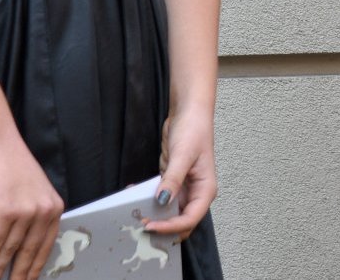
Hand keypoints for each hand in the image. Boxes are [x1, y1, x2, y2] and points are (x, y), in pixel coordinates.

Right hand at [0, 133, 64, 279]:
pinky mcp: (6, 211)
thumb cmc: (12, 164)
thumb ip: (34, 213)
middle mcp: (44, 211)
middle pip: (31, 251)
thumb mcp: (34, 190)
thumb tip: (22, 243)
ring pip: (11, 250)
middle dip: (21, 273)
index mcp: (55, 207)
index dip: (37, 265)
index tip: (30, 278)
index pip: (47, 245)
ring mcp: (26, 212)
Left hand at [144, 106, 217, 238]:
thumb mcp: (183, 155)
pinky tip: (134, 196)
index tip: (151, 226)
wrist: (189, 112)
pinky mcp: (171, 182)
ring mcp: (183, 189)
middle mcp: (196, 193)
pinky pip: (159, 198)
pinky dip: (148, 201)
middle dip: (162, 227)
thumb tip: (162, 201)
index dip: (171, 227)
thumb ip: (173, 180)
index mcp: (205, 190)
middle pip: (180, 222)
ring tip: (134, 213)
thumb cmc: (194, 130)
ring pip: (169, 213)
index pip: (189, 219)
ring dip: (153, 215)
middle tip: (141, 225)